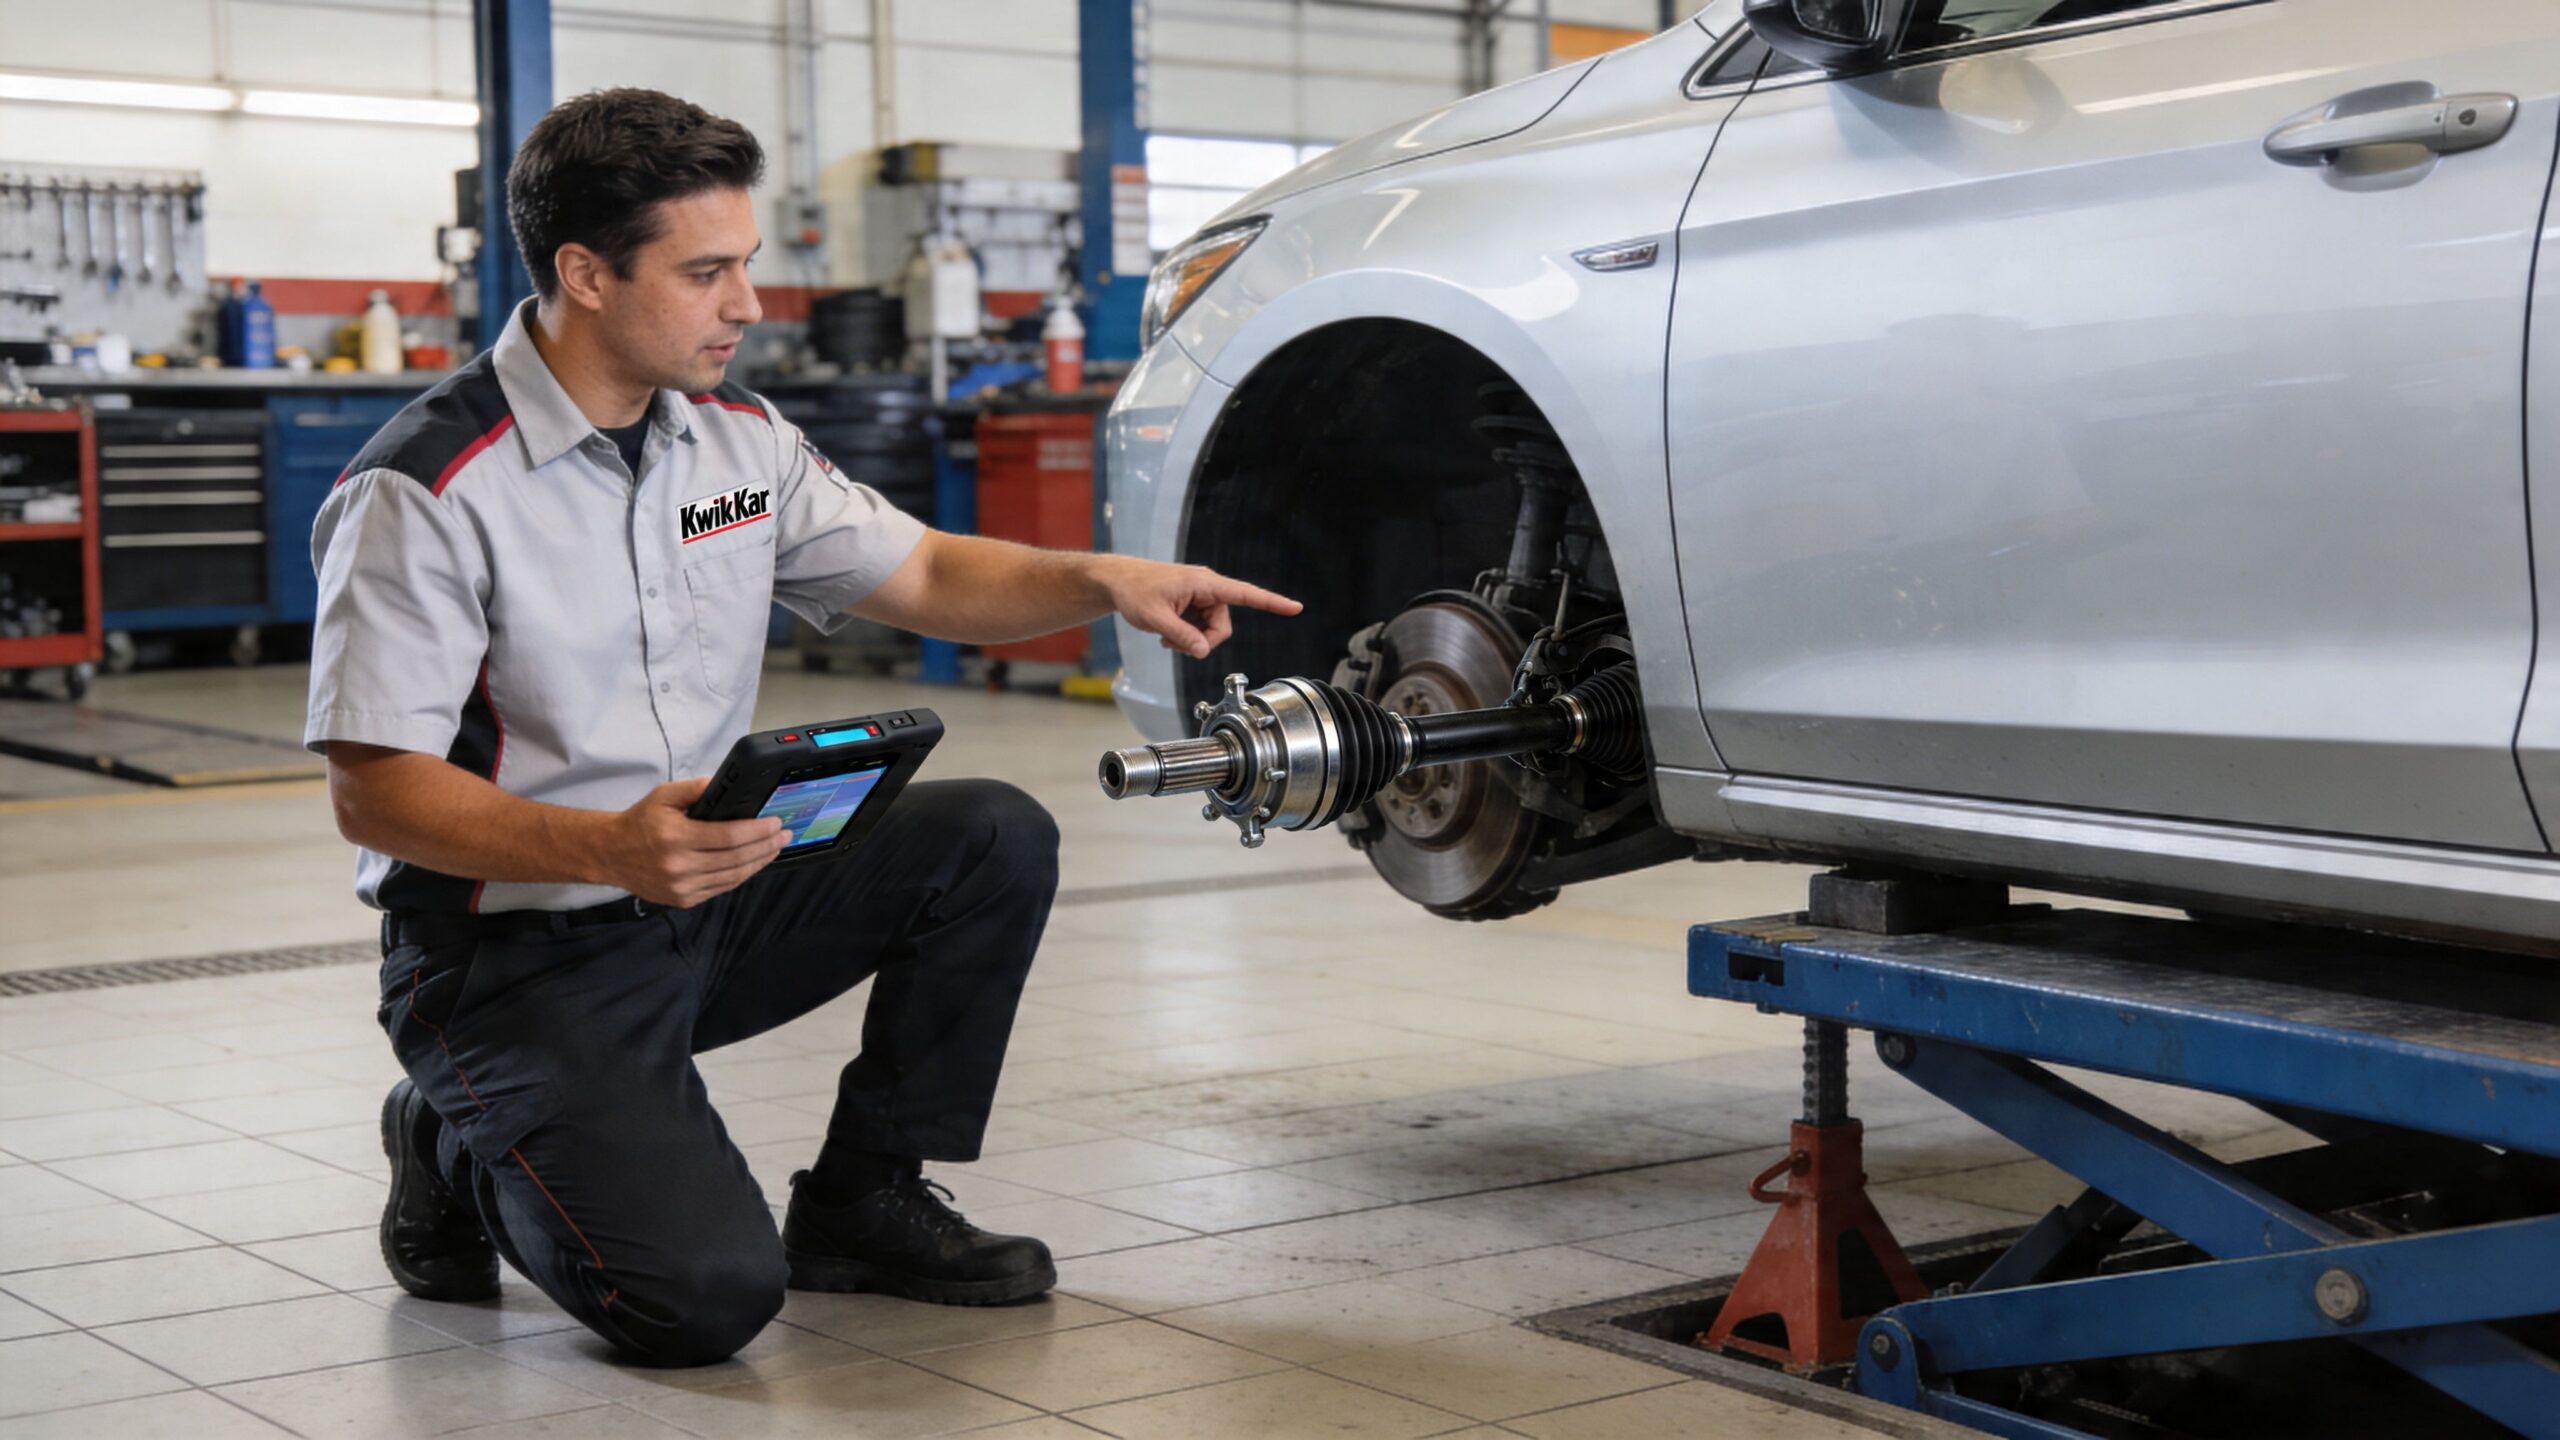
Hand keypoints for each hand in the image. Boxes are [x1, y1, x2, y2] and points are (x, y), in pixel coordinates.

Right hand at [599, 778, 788, 907]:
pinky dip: (741, 875)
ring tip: (774, 848)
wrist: (612, 854)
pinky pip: (722, 888)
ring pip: (733, 877)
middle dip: (766, 846)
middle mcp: (679, 866)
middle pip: (736, 859)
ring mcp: (682, 887)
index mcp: (675, 838)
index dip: (757, 831)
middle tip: (784, 835)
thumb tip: (726, 785)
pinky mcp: (683, 900)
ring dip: (759, 862)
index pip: (728, 837)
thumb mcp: (664, 795)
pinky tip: (753, 862)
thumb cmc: (640, 822)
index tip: (776, 823)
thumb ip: (695, 789)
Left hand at [1100, 557, 1303, 659]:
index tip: (1295, 607)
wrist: (1117, 582)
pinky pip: (1200, 628)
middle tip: (1175, 643)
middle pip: (1222, 626)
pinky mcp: (1192, 605)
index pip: (1245, 594)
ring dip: (1192, 640)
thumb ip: (1183, 637)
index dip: (1272, 602)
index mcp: (1204, 583)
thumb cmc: (1134, 591)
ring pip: (1211, 630)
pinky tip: (1167, 634)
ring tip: (1167, 637)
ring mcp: (1200, 597)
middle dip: (1203, 641)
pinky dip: (1186, 636)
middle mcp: (1207, 588)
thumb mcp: (1155, 619)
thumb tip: (1204, 652)